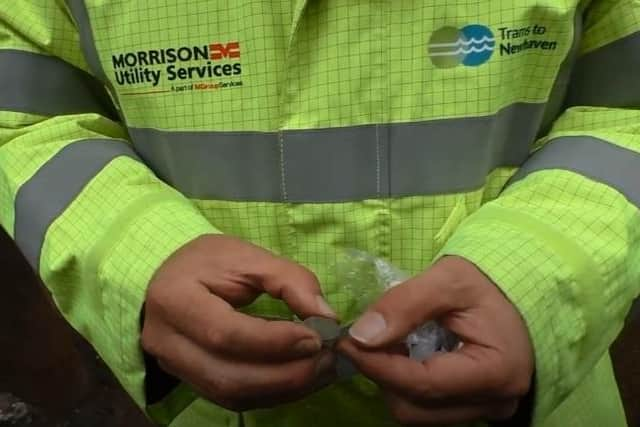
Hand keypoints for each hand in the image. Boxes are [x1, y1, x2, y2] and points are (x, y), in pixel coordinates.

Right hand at [141, 235, 336, 410]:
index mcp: (174, 300)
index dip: (275, 342)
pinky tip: (300, 378)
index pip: (226, 334)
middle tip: (326, 359)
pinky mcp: (191, 382)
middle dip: (286, 374)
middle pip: (229, 376)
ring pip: (233, 395)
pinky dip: (273, 393)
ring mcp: (174, 368)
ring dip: (284, 389)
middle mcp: (165, 342)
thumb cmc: (210, 262)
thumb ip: (290, 280)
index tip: (317, 336)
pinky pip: (234, 400)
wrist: (172, 278)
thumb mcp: (249, 256)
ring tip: (320, 370)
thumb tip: (326, 316)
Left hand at [338, 256, 533, 425]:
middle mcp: (493, 403)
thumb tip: (362, 335)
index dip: (378, 365)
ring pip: (416, 413)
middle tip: (368, 339)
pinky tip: (405, 356)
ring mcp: (484, 410)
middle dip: (382, 374)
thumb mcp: (448, 279)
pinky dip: (405, 385)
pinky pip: (426, 408)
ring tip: (388, 344)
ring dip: (391, 381)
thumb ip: (405, 304)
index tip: (348, 341)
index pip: (422, 383)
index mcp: (496, 371)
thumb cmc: (488, 283)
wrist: (517, 295)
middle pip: (415, 407)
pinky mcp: (472, 408)